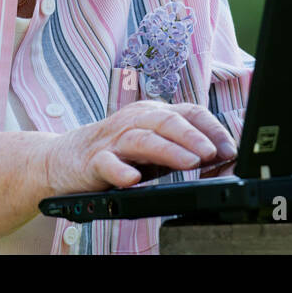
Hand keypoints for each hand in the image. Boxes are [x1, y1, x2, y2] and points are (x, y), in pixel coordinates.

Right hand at [44, 101, 237, 194]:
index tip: (230, 149)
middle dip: (193, 136)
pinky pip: (107, 164)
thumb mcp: (152, 147)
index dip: (211, 129)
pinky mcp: (93, 161)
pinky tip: (133, 179)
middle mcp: (134, 121)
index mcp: (152, 115)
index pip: (187, 112)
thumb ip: (181, 149)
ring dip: (169, 150)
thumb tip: (221, 159)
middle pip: (167, 121)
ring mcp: (113, 140)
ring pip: (143, 139)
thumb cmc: (114, 151)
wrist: (62, 159)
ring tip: (190, 162)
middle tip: (213, 153)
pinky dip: (120, 171)